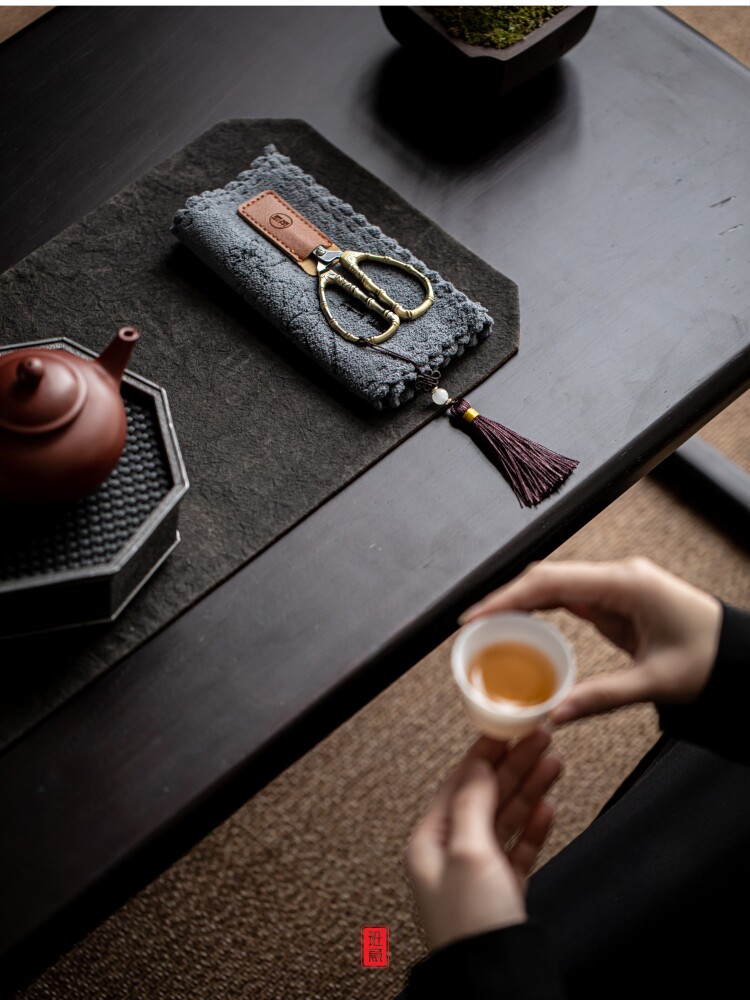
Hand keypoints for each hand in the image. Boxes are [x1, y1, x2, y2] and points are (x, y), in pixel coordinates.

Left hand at [405, 729, 560, 951]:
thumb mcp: (468, 850)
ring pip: (507, 818)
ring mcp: (478, 872)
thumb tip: (477, 766)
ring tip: (553, 762)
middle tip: (540, 738)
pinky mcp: (502, 891)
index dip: (486, 753)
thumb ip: (473, 803)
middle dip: (515, 766)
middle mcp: (451, 853)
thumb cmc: (471, 923)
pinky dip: (534, 825)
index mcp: (430, 840)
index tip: (508, 727)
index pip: (460, 782)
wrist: (495, 982)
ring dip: (530, 789)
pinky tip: (548, 806)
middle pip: (487, 796)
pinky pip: (519, 847)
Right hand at [461, 557, 721, 723]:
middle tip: (469, 625)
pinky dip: (539, 610)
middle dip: (504, 598)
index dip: (506, 596)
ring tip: (484, 627)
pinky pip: (567, 598)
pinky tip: (518, 625)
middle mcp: (617, 575)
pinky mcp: (614, 598)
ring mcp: (614, 585)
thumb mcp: (655, 682)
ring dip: (518, 602)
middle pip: (545, 578)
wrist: (742, 655)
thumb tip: (552, 714)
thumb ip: (600, 697)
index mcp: (626, 583)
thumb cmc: (712, 660)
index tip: (474, 615)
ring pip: (553, 585)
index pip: (551, 583)